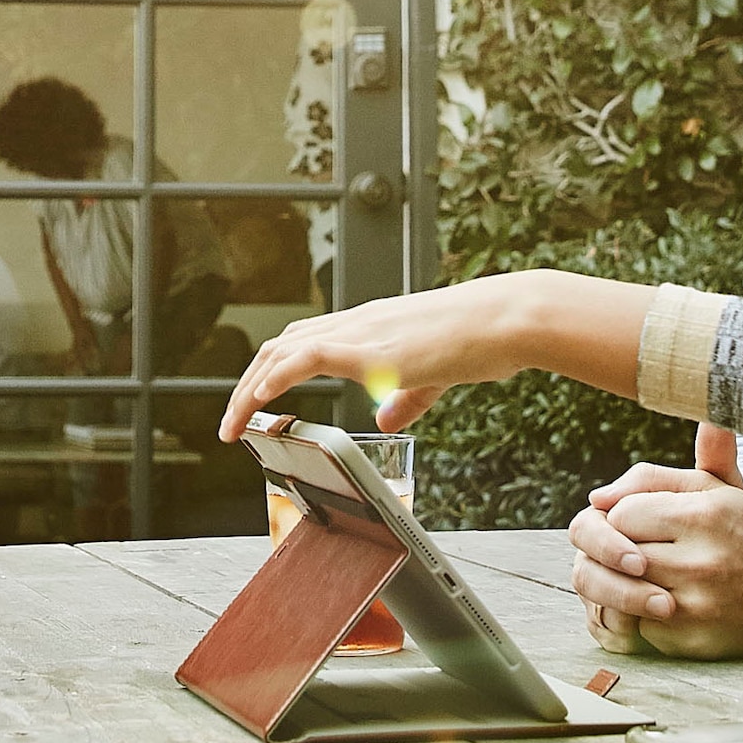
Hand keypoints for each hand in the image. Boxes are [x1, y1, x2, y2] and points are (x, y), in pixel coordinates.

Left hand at [219, 271, 657, 439]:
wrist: (508, 318)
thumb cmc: (483, 340)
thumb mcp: (437, 374)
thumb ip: (408, 396)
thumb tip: (387, 421)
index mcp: (371, 327)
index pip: (304, 341)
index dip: (273, 371)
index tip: (258, 403)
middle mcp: (358, 323)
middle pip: (281, 344)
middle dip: (249, 384)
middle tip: (234, 423)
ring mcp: (362, 331)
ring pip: (283, 350)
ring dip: (250, 388)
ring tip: (234, 424)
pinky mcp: (371, 347)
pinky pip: (307, 357)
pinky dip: (276, 378)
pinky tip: (262, 402)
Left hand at [567, 480, 742, 658]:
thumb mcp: (713, 488)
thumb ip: (651, 479)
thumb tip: (596, 498)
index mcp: (703, 517)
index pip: (622, 514)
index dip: (621, 518)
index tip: (638, 523)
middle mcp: (699, 563)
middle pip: (617, 555)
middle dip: (618, 552)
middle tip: (637, 551)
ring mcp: (695, 607)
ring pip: (621, 594)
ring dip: (623, 584)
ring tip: (642, 576)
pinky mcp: (692, 641)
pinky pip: (638, 628)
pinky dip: (641, 616)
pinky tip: (665, 603)